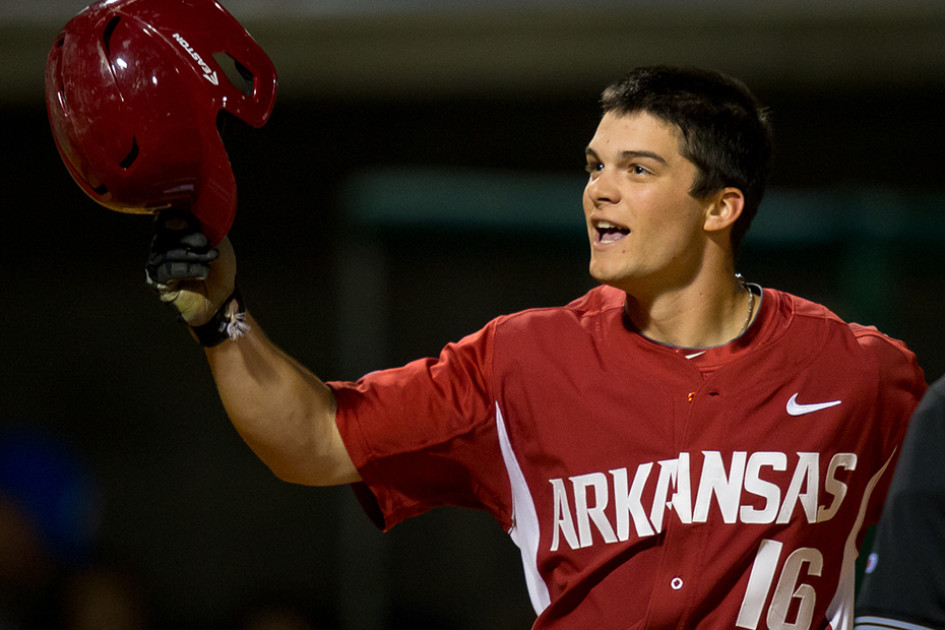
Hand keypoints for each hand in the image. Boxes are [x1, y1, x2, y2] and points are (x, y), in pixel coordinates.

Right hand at [146, 211, 235, 326]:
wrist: (225, 295)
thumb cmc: (220, 266)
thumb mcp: (216, 240)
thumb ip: (201, 225)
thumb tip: (179, 217)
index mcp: (174, 232)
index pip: (166, 219)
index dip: (178, 219)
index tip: (194, 224)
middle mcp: (162, 246)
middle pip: (166, 234)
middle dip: (190, 237)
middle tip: (207, 244)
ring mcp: (158, 264)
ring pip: (168, 253)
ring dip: (194, 256)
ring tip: (211, 259)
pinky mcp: (158, 282)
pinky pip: (168, 271)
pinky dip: (189, 270)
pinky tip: (203, 273)